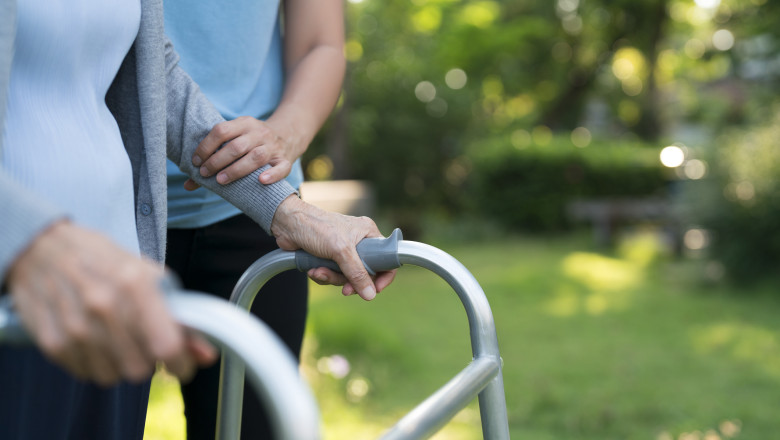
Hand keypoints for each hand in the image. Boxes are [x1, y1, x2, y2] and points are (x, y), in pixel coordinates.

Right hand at [7, 221, 216, 385]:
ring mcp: (75, 326)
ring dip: (120, 364)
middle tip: (143, 342)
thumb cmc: (104, 261)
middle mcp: (104, 306)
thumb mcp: (150, 277)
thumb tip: (206, 356)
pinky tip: (92, 339)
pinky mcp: (52, 342)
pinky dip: (94, 363)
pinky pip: (86, 374)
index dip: (182, 364)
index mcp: (135, 284)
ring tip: (115, 338)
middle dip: (148, 361)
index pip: (167, 346)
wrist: (43, 249)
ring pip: (113, 377)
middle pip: (140, 368)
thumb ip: (182, 318)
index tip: (184, 366)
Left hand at [186, 117, 302, 189]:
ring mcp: (273, 147)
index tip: (196, 161)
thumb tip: (187, 184)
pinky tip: (260, 180)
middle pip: (237, 146)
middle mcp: (260, 133)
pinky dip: (272, 174)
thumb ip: (213, 158)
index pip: (221, 131)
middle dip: (217, 161)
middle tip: (204, 173)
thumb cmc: (252, 142)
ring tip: (220, 180)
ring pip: (256, 157)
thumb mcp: (235, 139)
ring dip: (236, 170)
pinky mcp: (285, 160)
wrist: (288, 135)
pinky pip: (282, 168)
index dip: (206, 146)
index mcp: (245, 123)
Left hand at [270, 196, 396, 299]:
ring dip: (332, 278)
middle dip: (349, 281)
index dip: (383, 276)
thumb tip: (370, 295)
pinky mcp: (329, 257)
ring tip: (319, 271)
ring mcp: (344, 251)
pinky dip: (323, 275)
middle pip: (365, 273)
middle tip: (343, 289)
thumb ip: (357, 273)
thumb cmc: (316, 227)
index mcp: (368, 234)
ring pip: (347, 277)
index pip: (386, 259)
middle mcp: (359, 242)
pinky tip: (313, 269)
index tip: (374, 290)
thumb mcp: (340, 251)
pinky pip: (333, 275)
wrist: (287, 223)